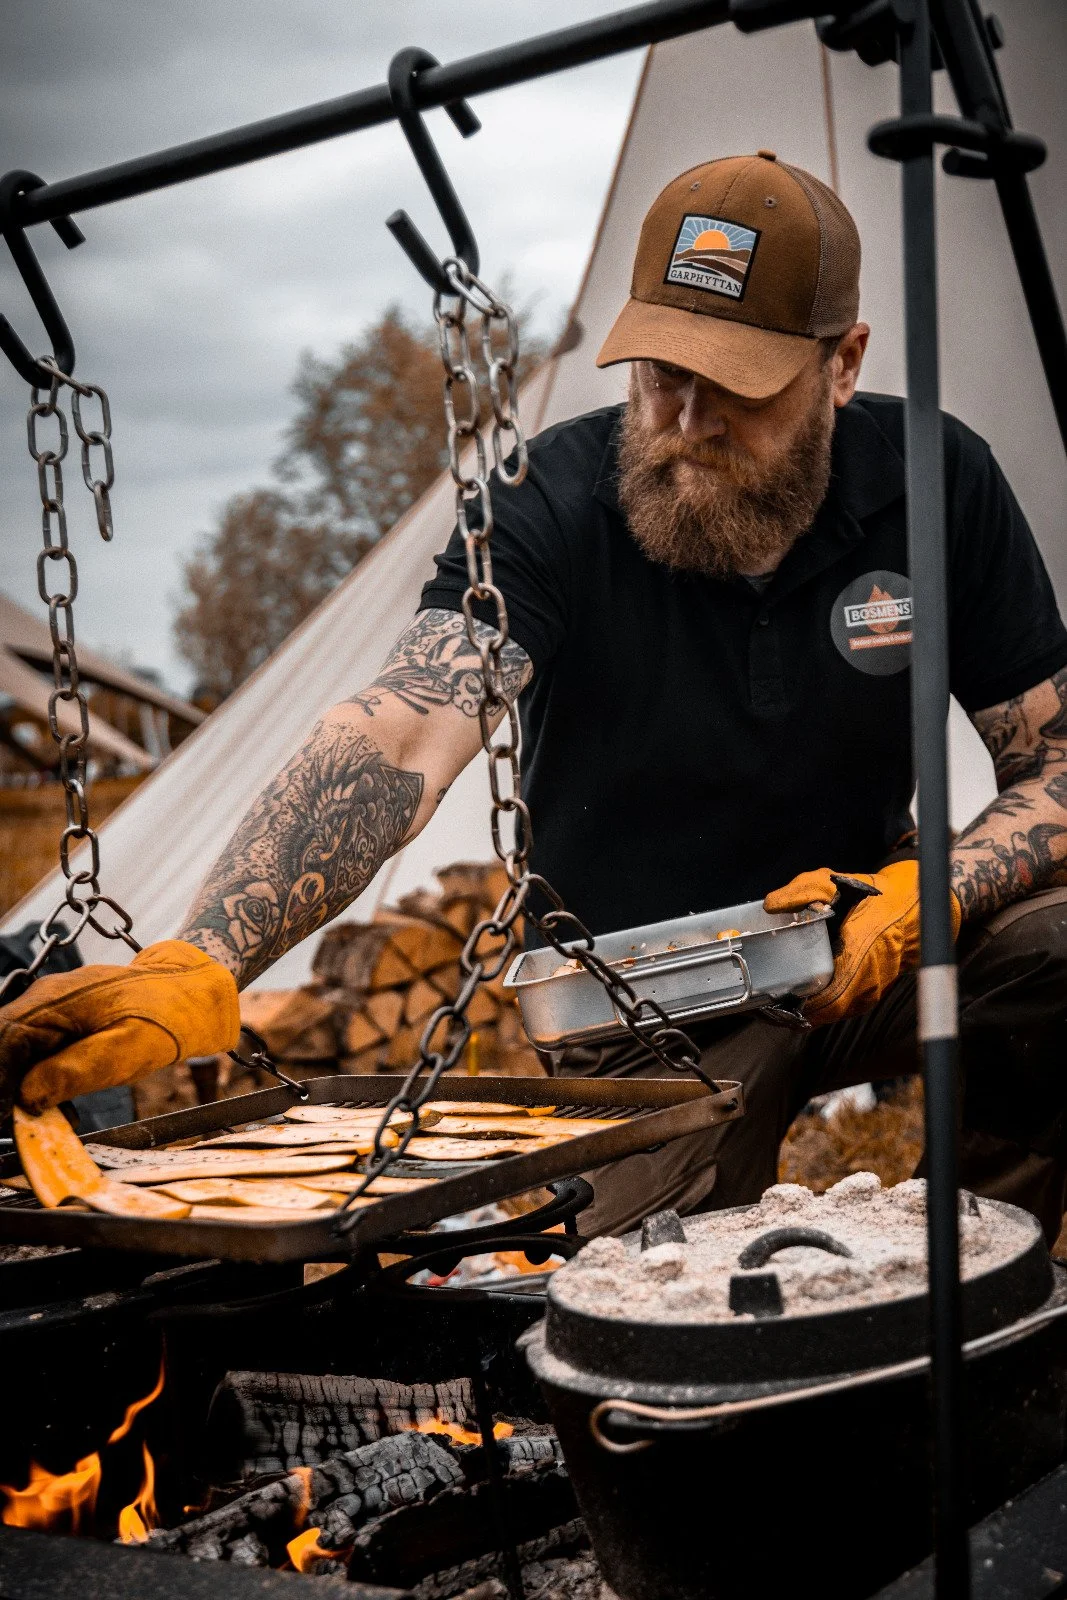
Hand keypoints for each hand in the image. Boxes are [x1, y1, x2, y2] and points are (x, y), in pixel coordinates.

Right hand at [0, 941, 239, 1112]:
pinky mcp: (62, 1020)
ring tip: (31, 1119)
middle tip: (15, 1127)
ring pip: (14, 1048)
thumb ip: (79, 1069)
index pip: (4, 1041)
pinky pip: (33, 1049)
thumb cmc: (169, 1014)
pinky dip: (34, 1077)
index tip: (5, 1120)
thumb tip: (27, 1096)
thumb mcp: (130, 1047)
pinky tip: (51, 1102)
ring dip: (15, 1083)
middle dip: (5, 1086)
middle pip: (3, 1045)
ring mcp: (52, 1007)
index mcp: (56, 1002)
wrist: (195, 985)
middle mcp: (45, 1000)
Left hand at [763, 862, 960, 1025]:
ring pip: (831, 1013)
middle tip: (765, 998)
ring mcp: (870, 992)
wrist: (916, 907)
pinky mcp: (871, 993)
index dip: (791, 1007)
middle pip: (821, 1014)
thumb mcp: (833, 882)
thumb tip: (770, 905)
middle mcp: (865, 982)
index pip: (822, 1001)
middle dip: (791, 1009)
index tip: (767, 1000)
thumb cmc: (874, 896)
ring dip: (805, 1009)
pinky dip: (820, 1004)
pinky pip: (841, 1007)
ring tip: (777, 997)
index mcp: (858, 956)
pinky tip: (802, 991)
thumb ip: (801, 891)